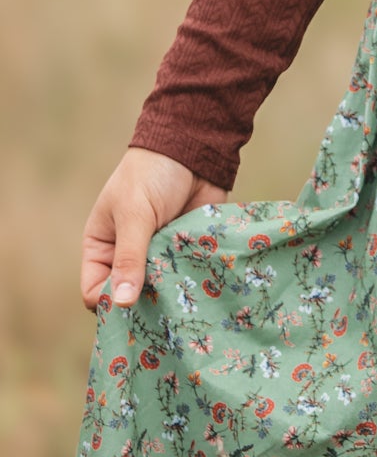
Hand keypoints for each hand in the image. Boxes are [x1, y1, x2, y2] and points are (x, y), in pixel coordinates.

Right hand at [80, 147, 229, 311]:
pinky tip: (201, 288)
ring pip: (158, 290)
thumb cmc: (152, 174)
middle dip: (143, 304)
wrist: (193, 147)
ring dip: (169, 294)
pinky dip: (190, 282)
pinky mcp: (184, 251)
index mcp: (102, 246)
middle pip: (129, 296)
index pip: (95, 290)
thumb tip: (122, 303)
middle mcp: (127, 256)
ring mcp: (158, 255)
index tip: (130, 308)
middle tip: (160, 309)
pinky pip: (185, 277)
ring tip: (182, 300)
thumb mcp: (135, 215)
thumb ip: (129, 258)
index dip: (108, 302)